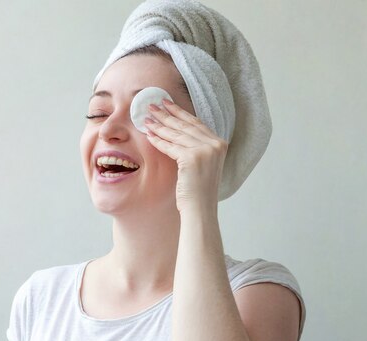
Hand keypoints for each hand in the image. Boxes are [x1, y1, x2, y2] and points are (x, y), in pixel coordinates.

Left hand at [145, 99, 227, 213]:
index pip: (196, 123)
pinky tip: (148, 134)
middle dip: (166, 114)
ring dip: (159, 125)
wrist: (201, 209)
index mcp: (220, 144)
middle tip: (151, 106)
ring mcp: (205, 150)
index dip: (180, 112)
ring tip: (146, 118)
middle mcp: (215, 144)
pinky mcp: (193, 157)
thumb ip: (197, 147)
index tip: (167, 104)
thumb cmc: (198, 190)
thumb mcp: (203, 164)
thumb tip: (177, 131)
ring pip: (176, 134)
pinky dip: (158, 140)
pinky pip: (170, 146)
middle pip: (185, 125)